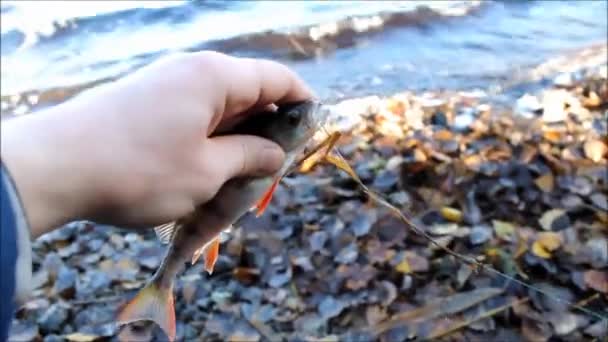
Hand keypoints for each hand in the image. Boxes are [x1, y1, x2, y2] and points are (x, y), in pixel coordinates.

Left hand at [0, 51, 313, 237]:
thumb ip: (250, 157)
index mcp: (215, 77)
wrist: (55, 169)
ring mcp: (166, 85)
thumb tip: (275, 152)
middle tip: (273, 171)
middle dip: (269, 131)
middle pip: (250, 94)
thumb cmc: (139, 171)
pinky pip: (194, 117)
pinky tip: (208, 173)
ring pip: (221, 110)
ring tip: (239, 181)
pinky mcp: (147, 104)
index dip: (304, 103)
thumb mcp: (208, 171)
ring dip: (237, 142)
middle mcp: (192, 72)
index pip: (277, 79)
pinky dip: (210, 142)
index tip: (315, 131)